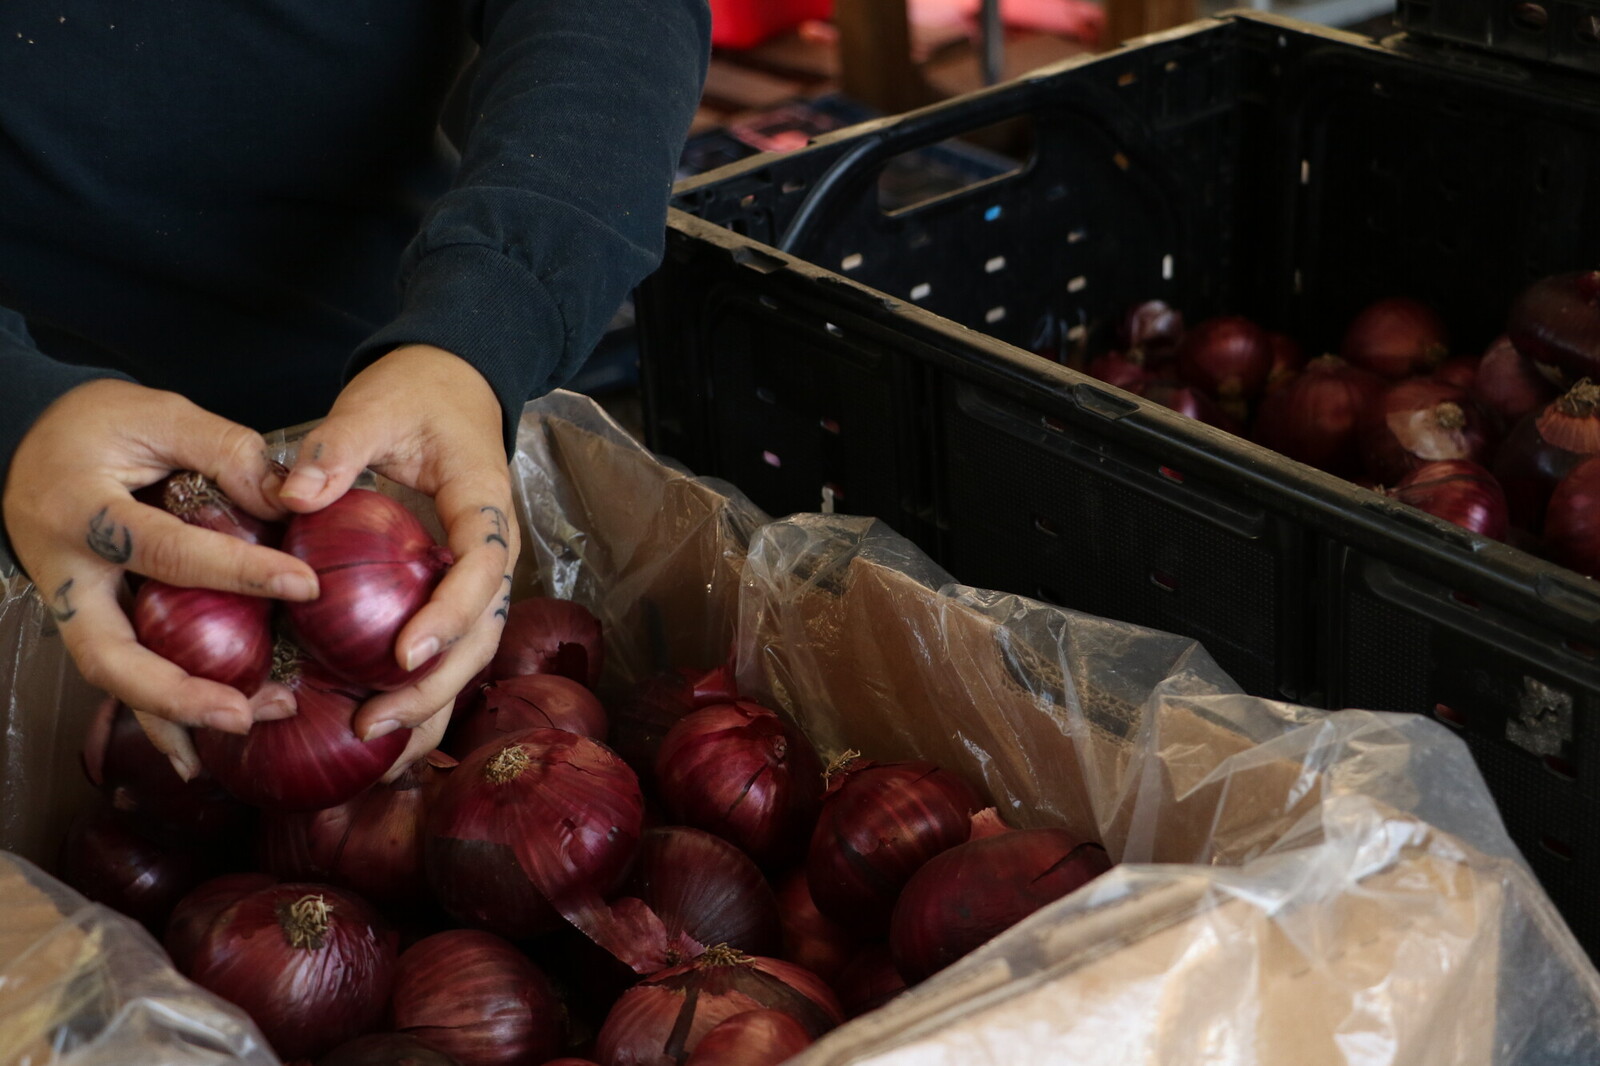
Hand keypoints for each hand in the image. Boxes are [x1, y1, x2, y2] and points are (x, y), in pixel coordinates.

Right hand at [2, 380, 318, 773]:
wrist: (31, 440)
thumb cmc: (97, 425)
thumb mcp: (157, 412)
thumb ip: (226, 450)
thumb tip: (293, 501)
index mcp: (82, 512)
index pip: (165, 551)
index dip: (237, 571)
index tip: (306, 586)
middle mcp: (66, 573)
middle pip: (107, 654)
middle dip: (175, 693)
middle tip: (243, 712)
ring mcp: (70, 606)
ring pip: (112, 678)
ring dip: (173, 715)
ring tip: (243, 727)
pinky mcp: (88, 621)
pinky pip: (121, 674)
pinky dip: (157, 715)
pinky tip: (197, 751)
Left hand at [277, 344, 516, 775]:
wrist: (452, 386)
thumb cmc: (417, 394)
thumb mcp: (374, 405)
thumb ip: (335, 447)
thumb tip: (290, 496)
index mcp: (484, 504)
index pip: (482, 570)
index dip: (449, 617)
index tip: (402, 654)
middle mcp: (492, 552)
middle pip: (484, 634)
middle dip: (436, 687)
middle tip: (374, 722)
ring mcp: (477, 576)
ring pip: (471, 654)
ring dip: (429, 704)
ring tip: (373, 745)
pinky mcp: (454, 589)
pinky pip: (446, 648)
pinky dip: (419, 693)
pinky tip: (374, 726)